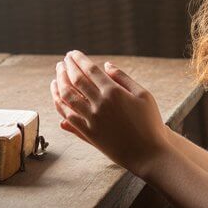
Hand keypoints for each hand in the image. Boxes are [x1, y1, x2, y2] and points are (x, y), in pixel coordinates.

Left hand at [50, 50, 169, 176]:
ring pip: (67, 97)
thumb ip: (123, 78)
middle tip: (63, 60)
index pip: (90, 70)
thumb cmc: (150, 122)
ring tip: (57, 75)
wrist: (148, 154)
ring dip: (59, 83)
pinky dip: (60, 104)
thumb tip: (106, 65)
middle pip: (76, 81)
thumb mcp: (143, 95)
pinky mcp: (88, 133)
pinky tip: (57, 97)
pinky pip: (68, 116)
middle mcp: (100, 104)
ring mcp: (92, 120)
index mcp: (114, 92)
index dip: (79, 60)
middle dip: (66, 68)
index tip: (73, 54)